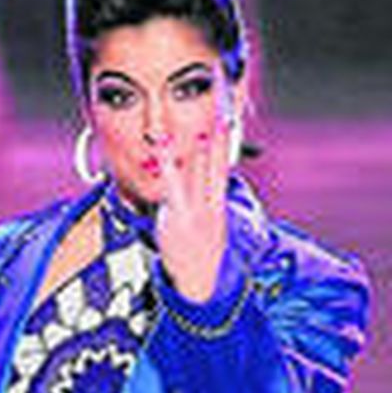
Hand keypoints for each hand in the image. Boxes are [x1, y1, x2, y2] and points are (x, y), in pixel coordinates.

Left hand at [155, 123, 229, 302]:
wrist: (199, 277)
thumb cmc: (197, 248)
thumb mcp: (206, 222)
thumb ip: (203, 199)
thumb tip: (199, 182)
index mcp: (218, 204)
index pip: (223, 167)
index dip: (225, 143)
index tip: (227, 120)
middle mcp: (210, 204)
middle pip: (216, 166)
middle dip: (219, 140)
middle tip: (223, 115)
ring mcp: (195, 211)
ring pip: (197, 175)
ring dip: (199, 151)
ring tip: (201, 129)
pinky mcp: (177, 216)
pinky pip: (173, 188)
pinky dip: (171, 169)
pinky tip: (165, 154)